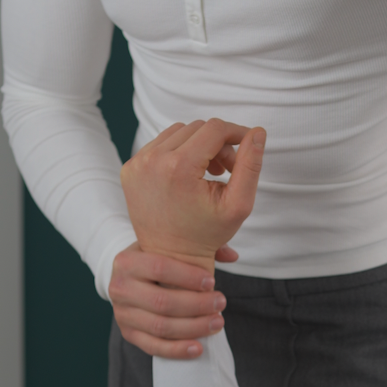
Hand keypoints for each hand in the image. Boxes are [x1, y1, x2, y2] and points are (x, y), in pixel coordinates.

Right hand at [109, 242, 232, 358]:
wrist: (127, 276)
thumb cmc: (153, 257)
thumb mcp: (165, 245)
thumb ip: (196, 246)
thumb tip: (232, 255)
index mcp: (126, 261)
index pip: (160, 268)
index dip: (188, 277)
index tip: (212, 282)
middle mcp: (119, 288)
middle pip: (162, 301)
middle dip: (196, 304)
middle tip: (221, 303)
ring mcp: (122, 313)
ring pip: (161, 326)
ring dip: (193, 327)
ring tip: (217, 322)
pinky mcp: (128, 333)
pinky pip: (153, 347)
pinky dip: (177, 350)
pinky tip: (199, 348)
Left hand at [120, 118, 265, 272]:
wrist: (170, 257)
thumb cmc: (207, 234)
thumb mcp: (238, 204)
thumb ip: (250, 165)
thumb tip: (258, 132)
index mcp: (179, 167)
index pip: (215, 129)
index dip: (237, 133)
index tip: (247, 144)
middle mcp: (152, 160)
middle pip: (197, 128)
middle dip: (218, 144)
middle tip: (227, 170)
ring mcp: (137, 164)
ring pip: (179, 132)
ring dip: (198, 145)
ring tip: (208, 172)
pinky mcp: (129, 168)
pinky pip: (160, 144)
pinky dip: (178, 152)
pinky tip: (188, 174)